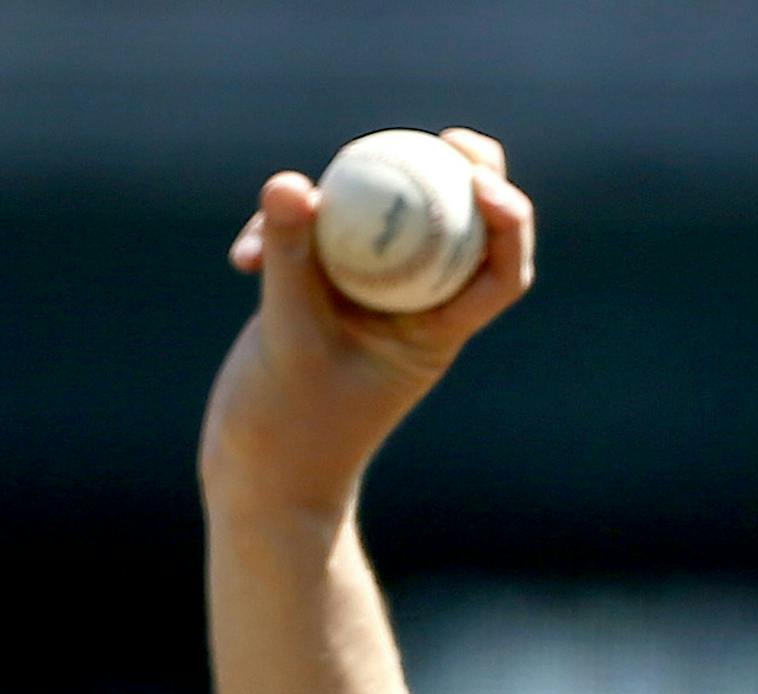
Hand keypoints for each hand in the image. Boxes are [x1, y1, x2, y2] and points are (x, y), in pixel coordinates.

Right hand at [198, 128, 534, 518]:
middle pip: (456, 230)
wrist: (261, 479)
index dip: (507, 221)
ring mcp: (370, 300)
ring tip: (287, 199)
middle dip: (459, 176)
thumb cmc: (290, 430)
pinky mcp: (324, 294)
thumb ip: (291, 260)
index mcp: (436, 331)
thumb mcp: (288, 339)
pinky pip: (320, 239)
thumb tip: (293, 183)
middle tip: (445, 137)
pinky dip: (282, 233)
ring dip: (342, 195)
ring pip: (383, 221)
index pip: (498, 273)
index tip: (482, 181)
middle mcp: (414, 311)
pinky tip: (238, 254)